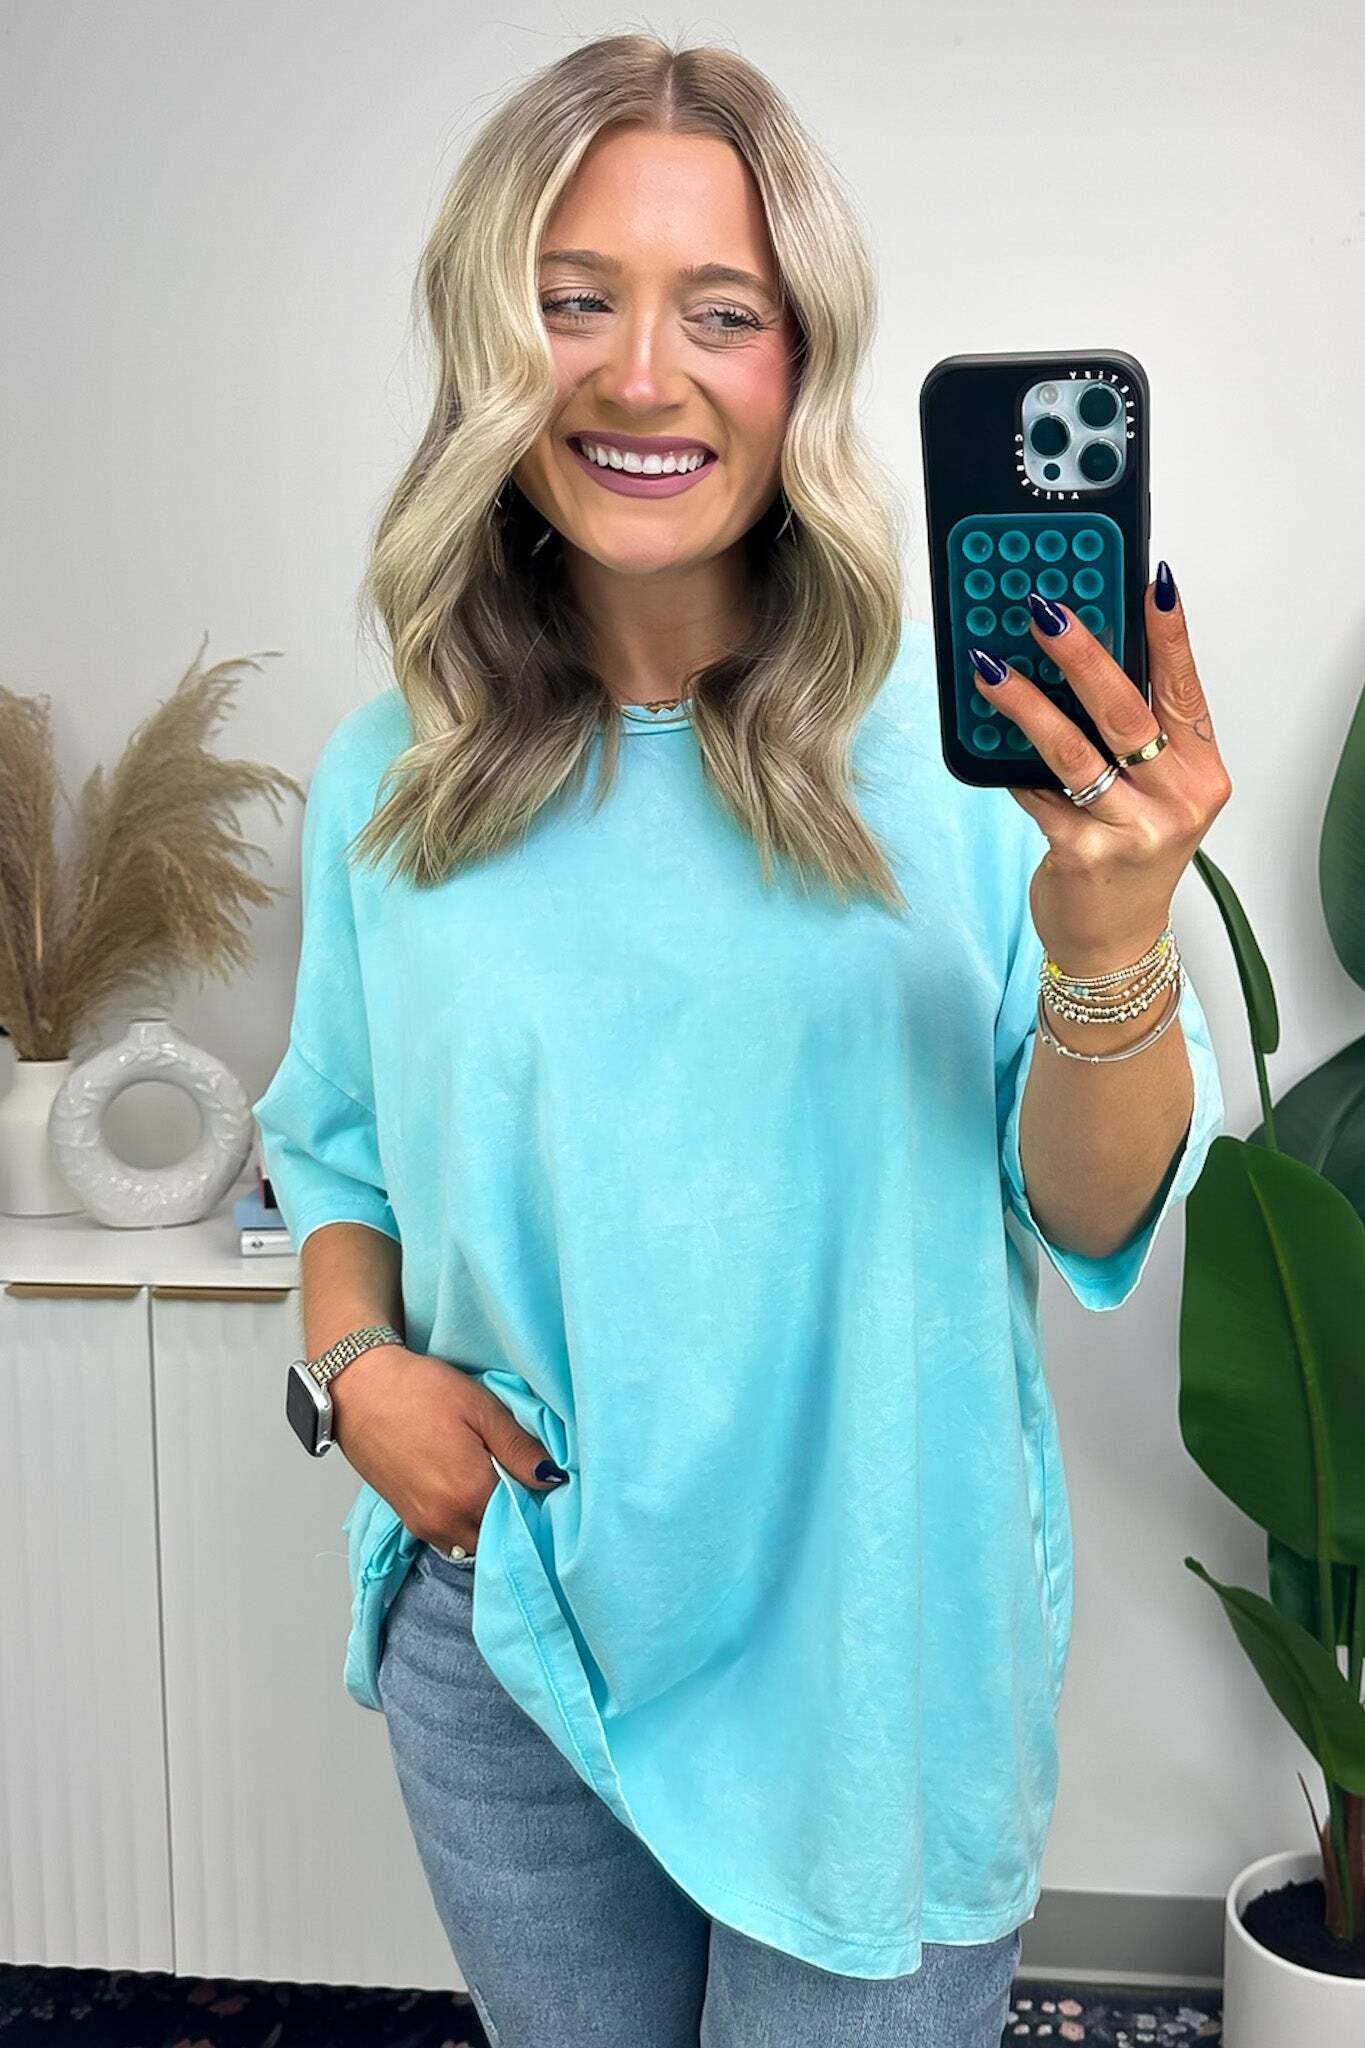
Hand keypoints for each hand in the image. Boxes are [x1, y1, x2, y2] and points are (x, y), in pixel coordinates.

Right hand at [330, 1344, 565, 1554]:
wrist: (359, 1389)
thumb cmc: (420, 1390)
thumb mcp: (480, 1408)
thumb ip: (519, 1448)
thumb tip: (553, 1477)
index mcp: (471, 1493)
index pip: (524, 1516)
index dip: (538, 1498)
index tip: (543, 1480)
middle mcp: (448, 1521)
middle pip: (500, 1536)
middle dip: (515, 1515)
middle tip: (520, 1479)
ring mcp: (426, 1526)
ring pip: (476, 1541)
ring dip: (489, 1521)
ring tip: (493, 1481)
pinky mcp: (410, 1521)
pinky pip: (452, 1537)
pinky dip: (467, 1521)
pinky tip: (469, 1488)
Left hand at [973, 568, 1232, 973]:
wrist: (1114, 943)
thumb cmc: (1131, 857)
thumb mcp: (1154, 795)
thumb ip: (1132, 739)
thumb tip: (1079, 660)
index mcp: (1200, 774)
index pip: (1185, 692)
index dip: (1170, 636)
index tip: (1152, 584)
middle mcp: (1176, 801)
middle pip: (1126, 713)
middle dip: (1082, 654)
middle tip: (1044, 611)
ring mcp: (1132, 830)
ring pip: (1073, 752)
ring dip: (1026, 704)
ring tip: (990, 668)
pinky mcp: (1083, 855)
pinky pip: (1036, 795)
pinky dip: (1009, 765)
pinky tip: (985, 736)